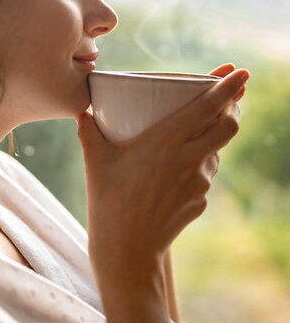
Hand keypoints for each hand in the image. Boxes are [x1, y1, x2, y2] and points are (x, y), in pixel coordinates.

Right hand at [77, 68, 248, 292]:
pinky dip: (200, 165)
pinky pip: (206, 175)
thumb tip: (81, 111)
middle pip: (229, 127)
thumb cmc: (108, 202)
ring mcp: (199, 182)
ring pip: (218, 151)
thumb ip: (90, 131)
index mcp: (166, 141)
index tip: (240, 71)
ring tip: (194, 135)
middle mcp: (190, 159)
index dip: (229, 86)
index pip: (209, 106)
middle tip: (228, 101)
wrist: (127, 251)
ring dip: (214, 138)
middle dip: (233, 109)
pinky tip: (180, 170)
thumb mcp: (96, 162)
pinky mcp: (201, 201)